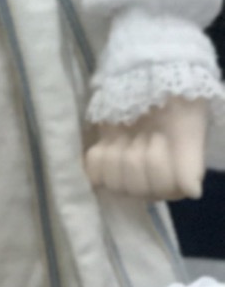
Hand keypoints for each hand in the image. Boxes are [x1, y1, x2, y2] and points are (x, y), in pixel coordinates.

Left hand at [83, 93, 209, 201]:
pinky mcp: (103, 173)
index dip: (157, 158)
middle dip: (137, 154)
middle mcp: (151, 191)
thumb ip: (191, 162)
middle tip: (143, 134)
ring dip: (117, 154)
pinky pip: (94, 176)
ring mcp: (125, 184)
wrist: (147, 94)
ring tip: (125, 136)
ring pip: (113, 184)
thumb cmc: (171, 112)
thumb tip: (192, 191)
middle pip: (136, 188)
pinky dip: (99, 155)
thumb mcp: (187, 130)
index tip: (160, 137)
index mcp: (177, 186)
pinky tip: (108, 143)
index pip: (162, 187)